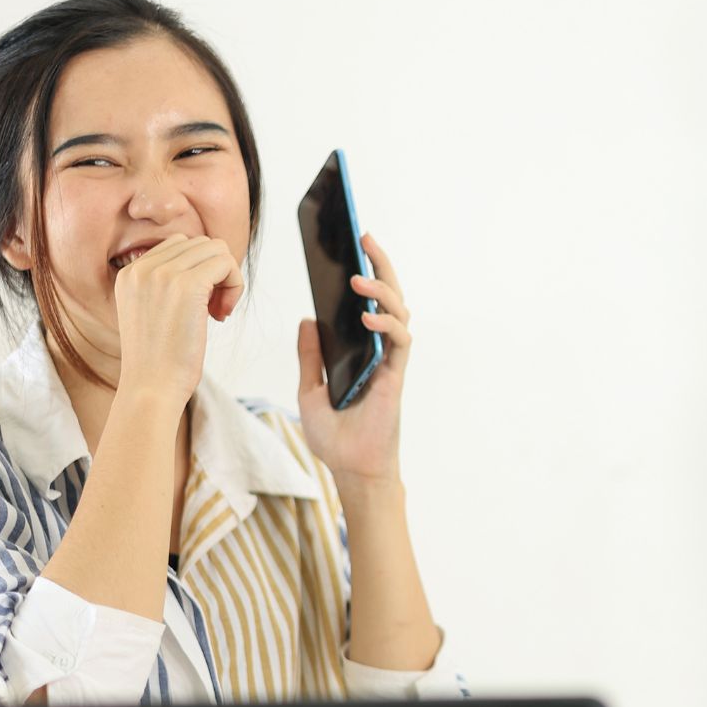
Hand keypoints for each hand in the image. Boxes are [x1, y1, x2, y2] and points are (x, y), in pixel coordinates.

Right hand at [112, 234, 244, 403]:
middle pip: (199, 244)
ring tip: (218, 312)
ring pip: (216, 250)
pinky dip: (234, 285)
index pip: (178, 246)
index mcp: (130, 273)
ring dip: (226, 278)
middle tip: (214, 310)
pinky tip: (222, 315)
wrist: (151, 388)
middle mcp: (142, 267)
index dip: (199, 272)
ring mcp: (163, 274)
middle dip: (215, 274)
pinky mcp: (188, 285)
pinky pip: (226, 264)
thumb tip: (210, 267)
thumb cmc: (158, 361)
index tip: (200, 307)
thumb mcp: (152, 314)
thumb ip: (167, 286)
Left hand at [298, 233, 410, 484]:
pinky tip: (366, 316)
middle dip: (380, 263)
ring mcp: (391, 361)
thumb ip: (311, 356)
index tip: (352, 242)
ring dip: (381, 289)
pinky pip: (399, 341)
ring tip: (357, 276)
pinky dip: (386, 324)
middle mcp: (381, 350)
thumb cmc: (335, 437)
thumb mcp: (310, 389)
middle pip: (389, 295)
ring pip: (398, 311)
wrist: (350, 471)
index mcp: (362, 350)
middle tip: (364, 236)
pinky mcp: (396, 376)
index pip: (368, 301)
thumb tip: (307, 319)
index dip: (365, 270)